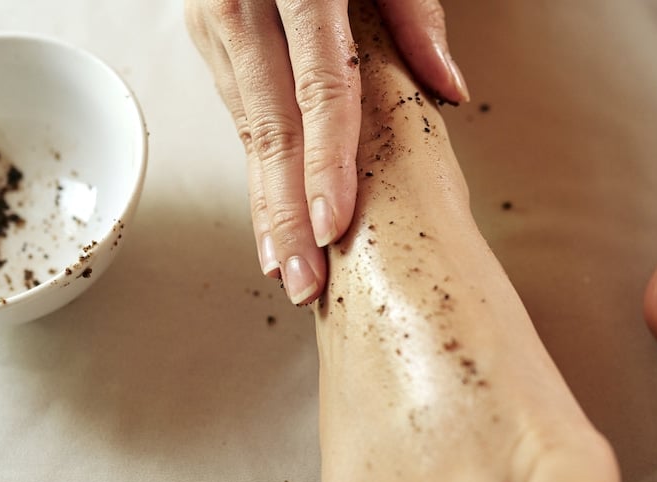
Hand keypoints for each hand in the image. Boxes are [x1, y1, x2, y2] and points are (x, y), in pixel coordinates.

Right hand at [187, 0, 469, 303]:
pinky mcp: (208, 33)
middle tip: (304, 278)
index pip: (319, 86)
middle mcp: (241, 2)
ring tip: (286, 267)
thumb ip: (412, 10)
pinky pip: (239, 110)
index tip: (334, 223)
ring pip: (246, 126)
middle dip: (286, 210)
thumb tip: (449, 90)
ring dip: (264, 203)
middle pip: (272, 123)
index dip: (327, 160)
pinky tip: (269, 218)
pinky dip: (256, 167)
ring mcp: (216, 19)